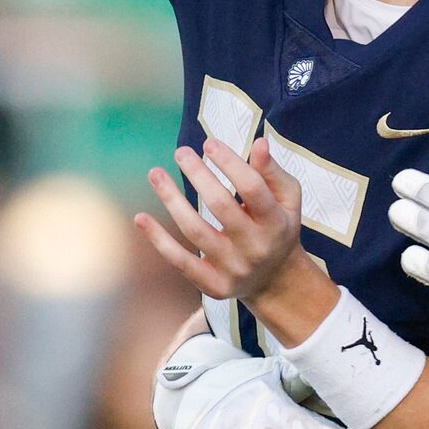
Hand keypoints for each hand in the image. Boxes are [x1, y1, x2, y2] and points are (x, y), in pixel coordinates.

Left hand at [138, 140, 309, 311]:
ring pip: (196, 230)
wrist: (276, 279)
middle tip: (181, 152)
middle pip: (221, 206)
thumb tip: (259, 143)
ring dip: (172, 199)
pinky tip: (141, 217)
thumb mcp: (287, 198)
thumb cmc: (278, 225)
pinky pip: (181, 261)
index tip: (208, 142)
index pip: (252, 188)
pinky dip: (159, 240)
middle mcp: (256, 247)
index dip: (229, 163)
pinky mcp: (214, 285)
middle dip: (198, 175)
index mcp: (276, 222)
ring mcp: (234, 268)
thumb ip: (272, 172)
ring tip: (155, 173)